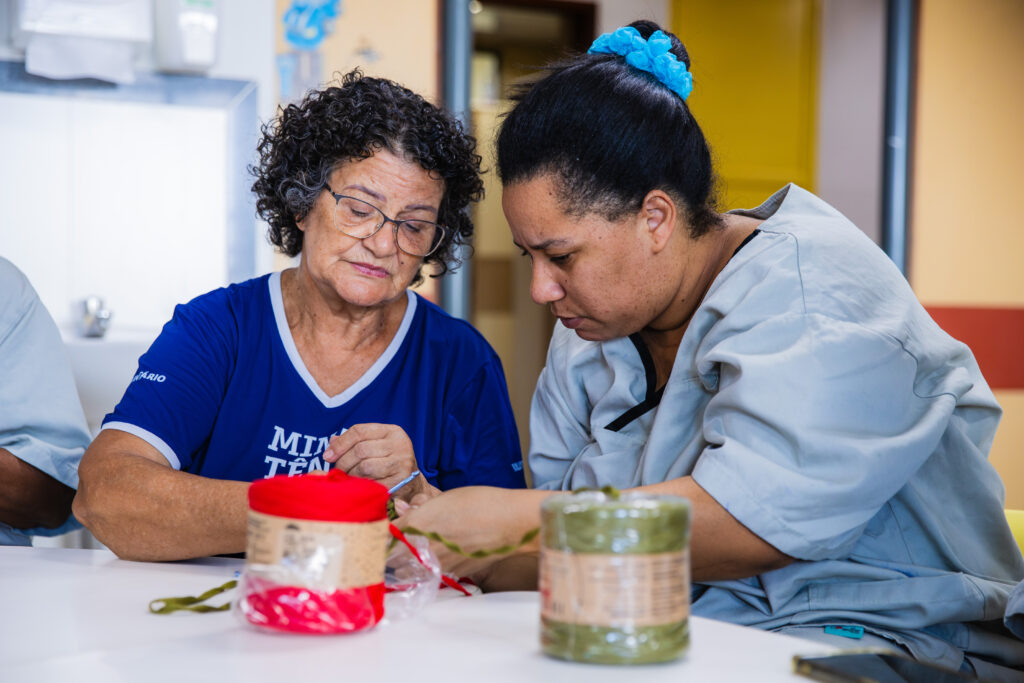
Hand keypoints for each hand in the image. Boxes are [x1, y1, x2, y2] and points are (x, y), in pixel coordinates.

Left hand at [322, 423, 435, 499]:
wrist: (412, 485)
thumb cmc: (388, 463)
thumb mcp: (375, 446)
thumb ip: (354, 442)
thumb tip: (331, 444)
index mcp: (393, 431)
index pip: (360, 431)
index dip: (340, 444)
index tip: (327, 456)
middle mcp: (400, 444)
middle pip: (360, 450)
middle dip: (344, 462)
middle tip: (339, 471)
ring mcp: (403, 463)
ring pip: (365, 467)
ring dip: (352, 475)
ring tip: (350, 479)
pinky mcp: (401, 481)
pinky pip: (372, 483)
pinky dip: (361, 486)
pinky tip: (360, 488)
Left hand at [394, 486, 551, 588]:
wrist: (512, 523)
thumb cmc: (480, 503)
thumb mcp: (445, 499)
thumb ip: (419, 508)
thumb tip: (401, 509)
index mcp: (418, 523)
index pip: (385, 537)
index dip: (381, 536)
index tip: (379, 535)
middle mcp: (424, 546)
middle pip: (392, 559)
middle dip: (390, 553)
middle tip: (391, 546)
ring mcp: (439, 564)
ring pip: (410, 569)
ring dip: (407, 562)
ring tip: (415, 550)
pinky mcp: (453, 573)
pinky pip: (432, 572)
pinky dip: (430, 566)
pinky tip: (440, 554)